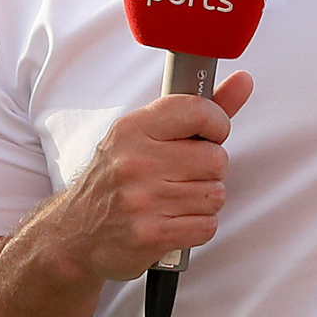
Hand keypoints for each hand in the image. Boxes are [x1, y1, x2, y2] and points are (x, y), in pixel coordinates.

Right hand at [44, 72, 252, 281]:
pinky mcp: (152, 234)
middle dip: (208, 170)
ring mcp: (143, 200)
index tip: (208, 133)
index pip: (196, 110)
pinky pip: (208, 225)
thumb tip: (243, 81)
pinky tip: (173, 220)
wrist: (73, 233)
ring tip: (174, 199)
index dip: (215, 123)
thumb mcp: (142, 137)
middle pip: (216, 159)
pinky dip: (197, 225)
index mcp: (131, 130)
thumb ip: (195, 111)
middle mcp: (135, 162)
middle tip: (183, 173)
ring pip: (216, 194)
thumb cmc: (113, 181)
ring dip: (203, 200)